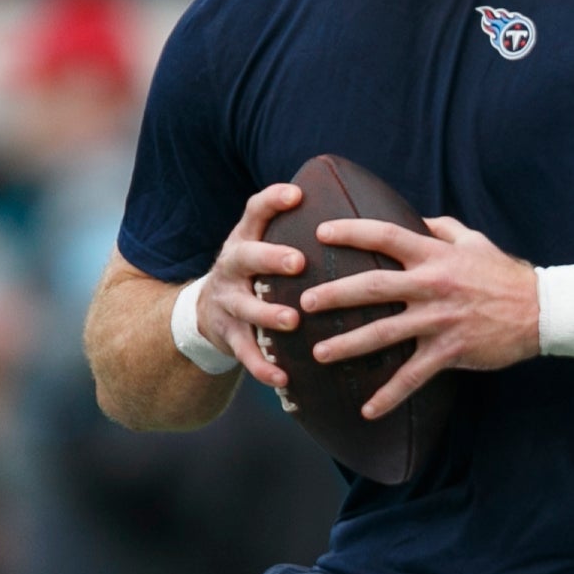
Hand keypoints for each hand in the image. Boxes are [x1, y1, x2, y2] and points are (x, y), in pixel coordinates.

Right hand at [193, 181, 308, 390]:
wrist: (209, 310)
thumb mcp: (265, 245)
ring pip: (245, 308)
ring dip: (268, 314)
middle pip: (246, 257)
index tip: (297, 194)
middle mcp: (232, 266)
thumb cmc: (257, 272)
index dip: (272, 200)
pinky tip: (283, 379)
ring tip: (291, 321)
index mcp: (246, 239)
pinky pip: (245, 353)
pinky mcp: (228, 336)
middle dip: (270, 258)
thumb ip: (300, 232)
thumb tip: (364, 217)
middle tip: (297, 262)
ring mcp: (227, 302)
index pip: (255, 211)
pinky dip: (263, 367)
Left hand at [300, 215, 541, 419]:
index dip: (352, 232)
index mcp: (434, 255)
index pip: (385, 236)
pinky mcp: (449, 351)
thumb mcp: (474, 241)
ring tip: (319, 353)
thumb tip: (415, 218)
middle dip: (335, 294)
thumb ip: (441, 228)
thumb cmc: (504, 274)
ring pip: (384, 333)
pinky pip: (413, 376)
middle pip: (373, 286)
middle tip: (304, 302)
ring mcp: (439, 320)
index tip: (321, 233)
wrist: (541, 310)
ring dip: (349, 344)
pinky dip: (389, 395)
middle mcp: (432, 286)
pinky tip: (367, 409)